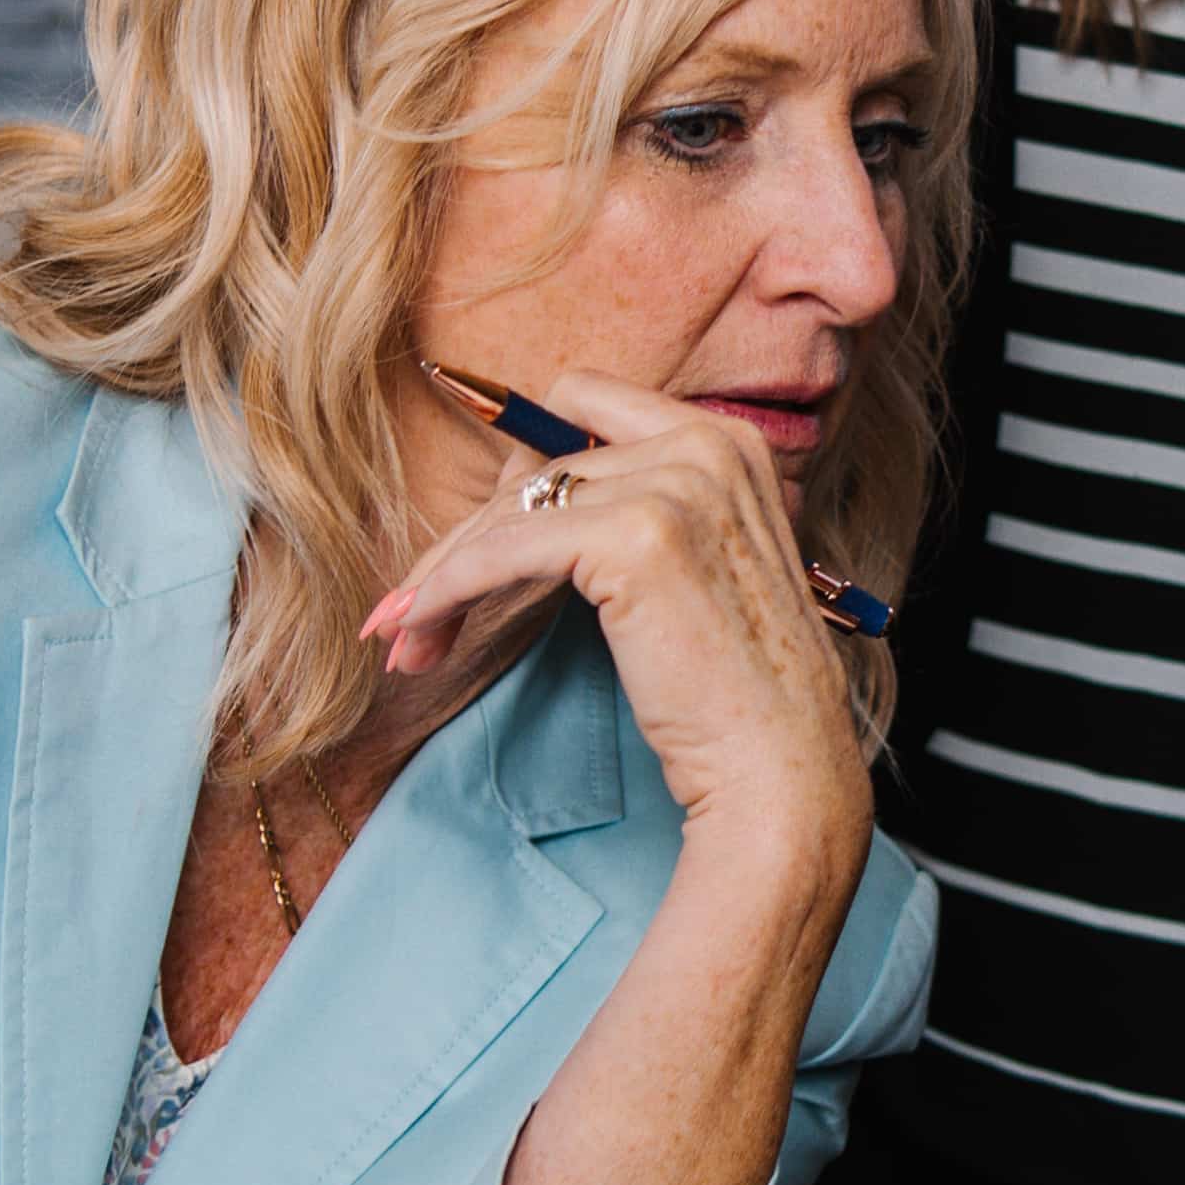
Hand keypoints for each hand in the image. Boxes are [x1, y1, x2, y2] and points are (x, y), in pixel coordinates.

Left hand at [360, 376, 872, 890]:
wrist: (780, 770)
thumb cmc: (736, 696)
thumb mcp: (698, 570)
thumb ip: (637, 516)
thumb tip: (518, 500)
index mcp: (728, 441)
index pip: (583, 414)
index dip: (519, 477)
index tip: (471, 542)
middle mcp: (707, 445)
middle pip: (537, 463)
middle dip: (467, 532)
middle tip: (410, 604)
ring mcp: (676, 485)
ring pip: (511, 509)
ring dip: (442, 571)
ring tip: (405, 633)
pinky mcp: (636, 537)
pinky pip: (502, 551)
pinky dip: (445, 589)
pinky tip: (420, 630)